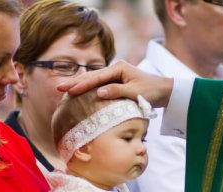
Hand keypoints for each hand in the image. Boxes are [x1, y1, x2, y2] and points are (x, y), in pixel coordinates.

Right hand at [57, 60, 173, 107]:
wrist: (164, 91)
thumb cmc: (151, 91)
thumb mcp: (135, 92)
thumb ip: (117, 91)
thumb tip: (98, 93)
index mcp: (119, 68)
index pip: (97, 77)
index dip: (82, 85)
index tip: (70, 91)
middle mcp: (115, 68)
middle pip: (91, 76)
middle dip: (75, 82)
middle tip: (59, 88)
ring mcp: (115, 74)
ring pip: (93, 80)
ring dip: (79, 85)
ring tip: (64, 89)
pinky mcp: (115, 81)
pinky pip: (98, 84)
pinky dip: (87, 88)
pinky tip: (77, 91)